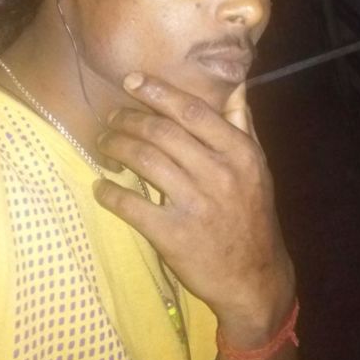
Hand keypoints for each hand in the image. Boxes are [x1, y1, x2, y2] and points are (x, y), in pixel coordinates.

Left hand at [94, 74, 295, 343]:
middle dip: (129, 119)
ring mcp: (196, 205)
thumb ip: (243, 124)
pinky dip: (110, 193)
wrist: (255, 277)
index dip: (159, 92)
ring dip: (116, 147)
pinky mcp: (174, 235)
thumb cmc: (253, 214)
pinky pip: (133, 206)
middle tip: (112, 117)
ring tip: (104, 143)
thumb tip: (237, 84)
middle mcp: (219, 173)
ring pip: (145, 161)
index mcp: (239, 153)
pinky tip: (101, 186)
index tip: (132, 81)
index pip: (193, 112)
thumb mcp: (258, 166)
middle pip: (162, 133)